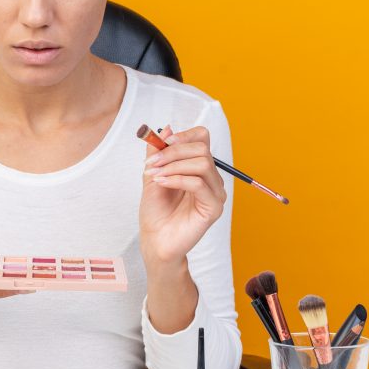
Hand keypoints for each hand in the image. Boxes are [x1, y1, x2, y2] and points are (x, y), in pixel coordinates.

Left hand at [138, 124, 227, 266]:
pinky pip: (198, 183)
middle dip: (173, 152)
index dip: (183, 135)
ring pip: (202, 163)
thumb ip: (158, 152)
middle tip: (152, 163)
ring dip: (173, 165)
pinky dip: (176, 179)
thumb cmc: (156, 211)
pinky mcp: (214, 208)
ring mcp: (215, 193)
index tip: (162, 142)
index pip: (202, 138)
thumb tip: (167, 128)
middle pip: (202, 149)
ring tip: (155, 176)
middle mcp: (211, 178)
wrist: (155, 240)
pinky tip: (161, 183)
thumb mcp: (152, 174)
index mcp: (199, 168)